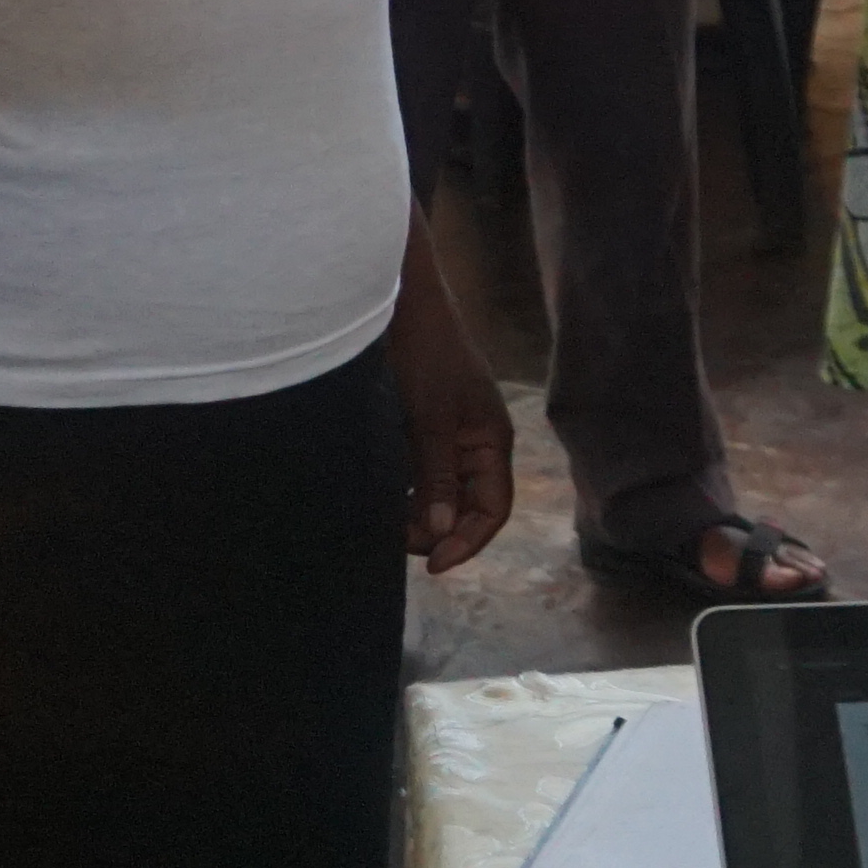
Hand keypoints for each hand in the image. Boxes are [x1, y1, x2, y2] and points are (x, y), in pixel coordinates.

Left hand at [391, 257, 514, 574]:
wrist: (400, 302)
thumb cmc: (425, 353)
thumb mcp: (431, 419)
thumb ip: (437, 475)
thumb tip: (442, 532)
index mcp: (491, 442)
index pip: (492, 509)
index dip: (468, 542)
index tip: (433, 565)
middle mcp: (474, 443)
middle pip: (464, 507)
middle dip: (436, 530)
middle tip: (395, 541)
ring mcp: (446, 435)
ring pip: (436, 491)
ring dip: (414, 512)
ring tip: (382, 524)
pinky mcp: (418, 426)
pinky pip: (415, 471)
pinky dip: (399, 488)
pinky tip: (374, 495)